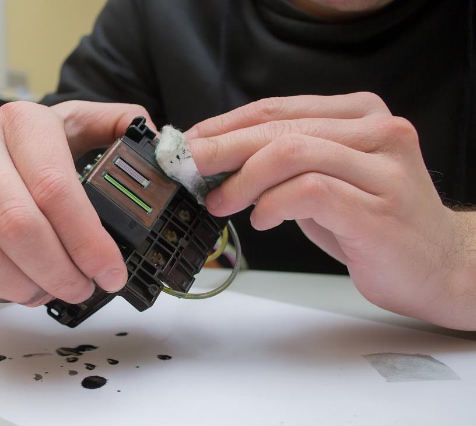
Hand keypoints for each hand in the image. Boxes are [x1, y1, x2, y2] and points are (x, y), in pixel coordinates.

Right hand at [0, 101, 150, 305]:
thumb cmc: (23, 143)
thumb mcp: (70, 122)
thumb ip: (114, 127)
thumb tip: (157, 143)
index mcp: (18, 122)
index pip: (55, 189)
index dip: (88, 240)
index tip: (111, 271)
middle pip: (20, 228)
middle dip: (62, 271)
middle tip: (85, 287)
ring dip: (31, 287)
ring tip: (57, 290)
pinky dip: (2, 290)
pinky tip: (26, 285)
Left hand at [185, 92, 475, 329]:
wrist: (439, 266)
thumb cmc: (373, 222)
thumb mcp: (325, 179)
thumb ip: (283, 163)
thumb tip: (217, 160)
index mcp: (360, 114)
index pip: (277, 108)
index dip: (225, 125)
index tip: (191, 144)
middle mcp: (377, 131)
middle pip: (279, 127)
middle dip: (222, 148)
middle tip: (189, 169)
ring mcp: (382, 168)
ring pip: (291, 152)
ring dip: (243, 179)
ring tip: (221, 202)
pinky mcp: (378, 208)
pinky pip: (308, 192)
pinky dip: (273, 204)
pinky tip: (262, 219)